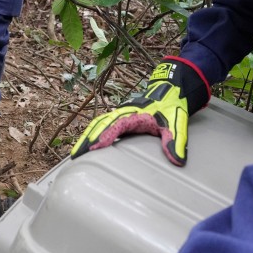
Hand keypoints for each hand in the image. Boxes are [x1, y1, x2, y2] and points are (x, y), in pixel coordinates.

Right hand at [71, 59, 208, 165]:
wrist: (170, 91)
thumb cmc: (171, 105)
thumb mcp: (176, 123)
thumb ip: (176, 141)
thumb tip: (178, 161)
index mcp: (135, 113)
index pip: (115, 125)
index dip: (104, 135)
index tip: (94, 148)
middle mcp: (124, 112)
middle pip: (100, 124)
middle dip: (87, 139)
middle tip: (76, 155)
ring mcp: (120, 114)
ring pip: (98, 124)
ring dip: (86, 137)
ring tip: (75, 153)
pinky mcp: (120, 117)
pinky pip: (102, 124)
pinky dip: (91, 133)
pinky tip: (86, 145)